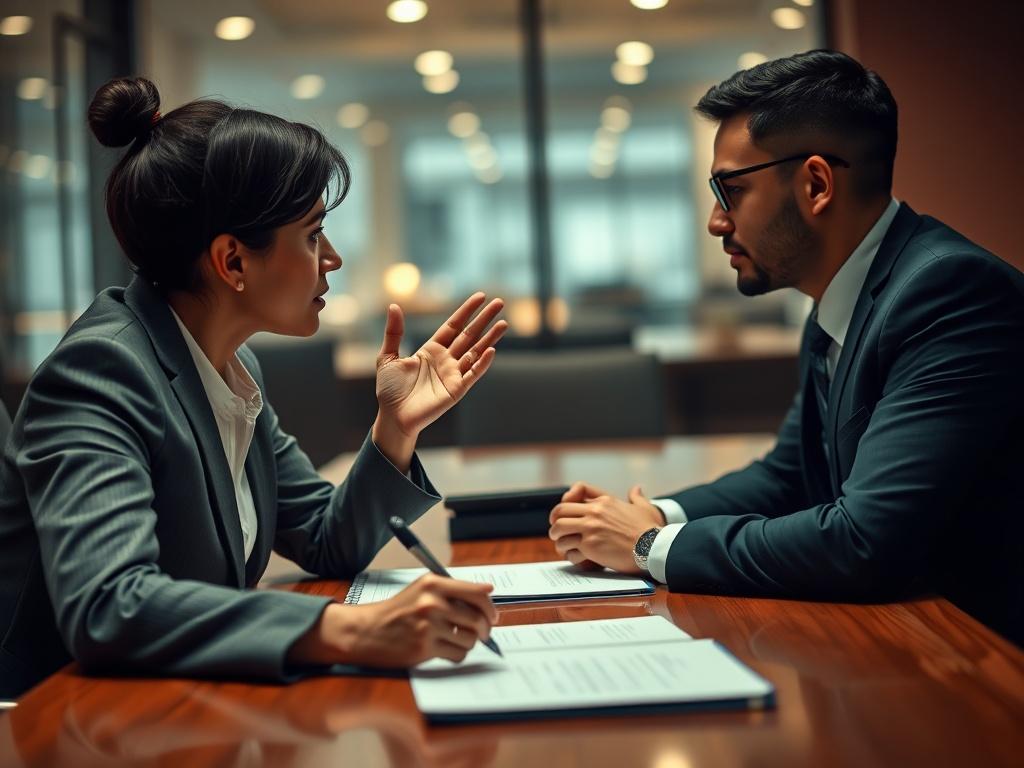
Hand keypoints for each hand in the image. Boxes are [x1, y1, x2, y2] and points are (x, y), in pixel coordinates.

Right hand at [289, 574, 498, 667]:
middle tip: (482, 633)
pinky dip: (456, 654)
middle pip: (478, 618)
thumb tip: (488, 590)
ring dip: (468, 642)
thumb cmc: (397, 611)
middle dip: (484, 629)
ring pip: (470, 639)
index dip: (490, 607)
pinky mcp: (424, 648)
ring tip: (455, 640)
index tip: (493, 616)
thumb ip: (454, 589)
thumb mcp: (422, 589)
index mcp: (433, 584)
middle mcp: (432, 602)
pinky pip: (457, 654)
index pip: (477, 593)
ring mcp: (428, 626)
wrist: (366, 631)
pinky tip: (445, 649)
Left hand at [375, 293, 506, 439]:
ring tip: (504, 324)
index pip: (454, 326)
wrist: (392, 416)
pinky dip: (482, 363)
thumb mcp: (388, 356)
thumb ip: (394, 332)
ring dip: (490, 338)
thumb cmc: (390, 390)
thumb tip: (393, 305)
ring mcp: (453, 374)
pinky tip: (491, 350)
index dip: (467, 311)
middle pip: (469, 335)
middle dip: (484, 319)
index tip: (480, 296)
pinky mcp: (456, 390)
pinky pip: (472, 374)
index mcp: (432, 349)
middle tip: (500, 302)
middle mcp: (446, 360)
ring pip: (476, 352)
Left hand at [548, 483, 664, 574]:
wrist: (654, 548)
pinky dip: (569, 555)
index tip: (566, 511)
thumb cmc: (651, 530)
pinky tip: (575, 558)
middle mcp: (595, 511)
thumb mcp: (645, 507)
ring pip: (559, 529)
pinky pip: (569, 549)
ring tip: (563, 546)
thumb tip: (636, 489)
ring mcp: (591, 528)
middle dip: (555, 522)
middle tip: (557, 532)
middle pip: (561, 510)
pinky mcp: (590, 546)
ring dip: (558, 539)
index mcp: (605, 500)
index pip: (578, 490)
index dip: (567, 500)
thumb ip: (637, 497)